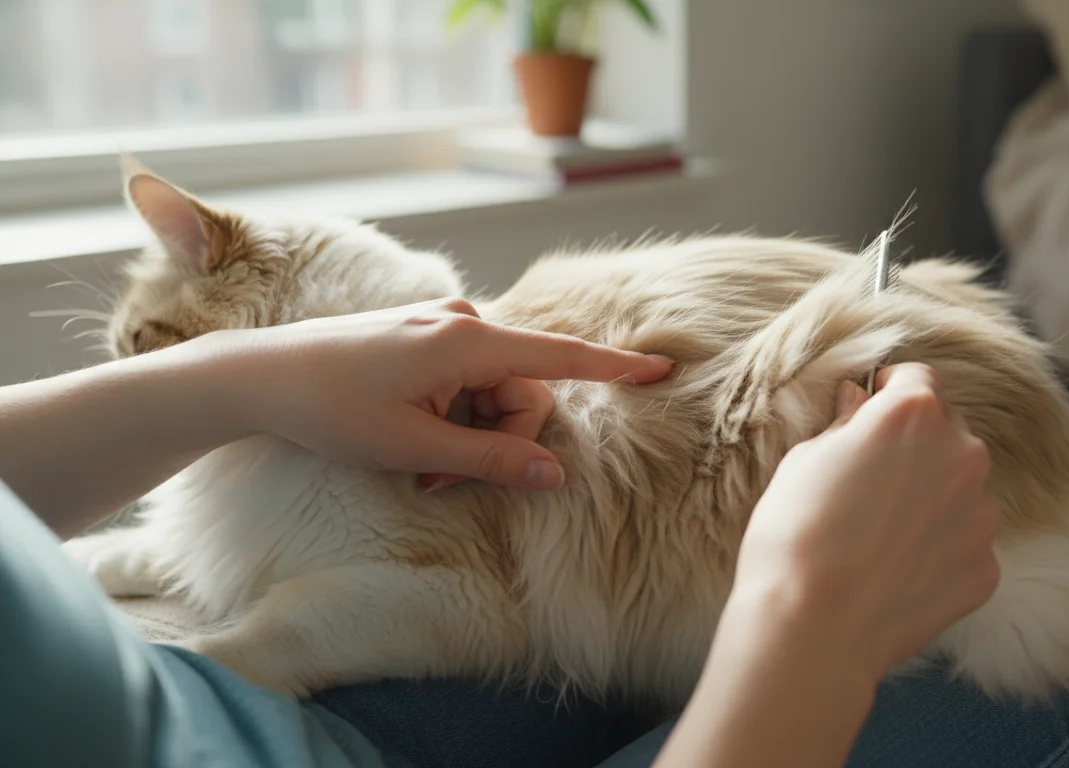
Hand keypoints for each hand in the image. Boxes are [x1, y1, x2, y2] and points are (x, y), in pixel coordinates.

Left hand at [195, 298, 671, 489]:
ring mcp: (440, 327)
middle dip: (497, 440)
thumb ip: (491, 460)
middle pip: (521, 390)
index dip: (613, 367)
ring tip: (420, 468)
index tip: (661, 367)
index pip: (559, 358)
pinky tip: (413, 437)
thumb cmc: (332, 411)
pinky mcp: (422, 336)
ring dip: (470, 435)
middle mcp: (461, 323)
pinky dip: (452, 416)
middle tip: (443, 482)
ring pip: (492, 391)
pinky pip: (464, 380)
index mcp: (466, 342)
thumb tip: (553, 472)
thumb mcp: (416, 450)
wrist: (258, 377)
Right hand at [653, 363, 999, 767]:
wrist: (814, 628)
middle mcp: (962, 453)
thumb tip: (861, 402)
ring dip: (929, 499)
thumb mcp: (804, 460)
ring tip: (878, 534)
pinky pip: (963, 543)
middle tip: (868, 482)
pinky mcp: (986, 566)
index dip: (889, 392)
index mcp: (913, 414)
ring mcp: (981, 513)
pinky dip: (937, 550)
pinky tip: (894, 571)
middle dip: (914, 447)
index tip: (869, 410)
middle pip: (946, 432)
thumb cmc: (795, 535)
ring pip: (958, 489)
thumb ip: (846, 425)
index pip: (916, 378)